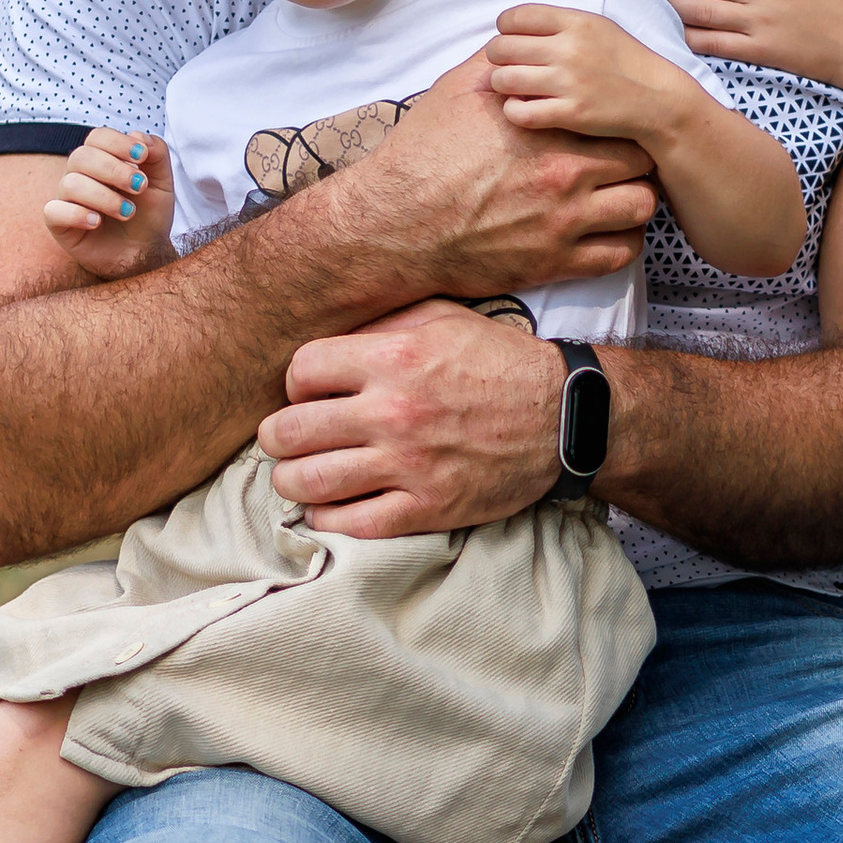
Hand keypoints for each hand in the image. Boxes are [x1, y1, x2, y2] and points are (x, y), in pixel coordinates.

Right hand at [44, 128, 174, 273]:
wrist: (145, 253)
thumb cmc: (149, 215)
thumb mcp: (162, 184)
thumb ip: (157, 154)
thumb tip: (137, 135)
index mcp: (102, 159)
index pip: (97, 137)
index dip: (117, 143)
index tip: (141, 157)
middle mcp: (80, 175)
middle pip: (81, 156)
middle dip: (114, 170)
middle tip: (140, 186)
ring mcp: (67, 199)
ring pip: (70, 184)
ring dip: (103, 197)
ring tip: (127, 212)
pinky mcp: (59, 224)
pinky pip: (53, 211)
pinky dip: (77, 214)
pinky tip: (98, 223)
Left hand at [264, 300, 563, 534]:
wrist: (564, 417)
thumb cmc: (500, 362)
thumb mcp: (444, 318)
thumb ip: (383, 324)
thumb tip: (328, 344)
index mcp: (395, 359)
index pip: (300, 371)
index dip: (295, 383)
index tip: (306, 393)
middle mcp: (394, 413)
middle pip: (289, 432)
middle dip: (278, 436)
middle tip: (287, 439)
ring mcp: (409, 465)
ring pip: (308, 483)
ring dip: (292, 480)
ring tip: (300, 474)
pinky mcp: (427, 508)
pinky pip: (350, 524)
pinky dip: (327, 518)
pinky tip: (330, 506)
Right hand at [335, 50, 657, 294]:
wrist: (396, 224)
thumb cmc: (423, 156)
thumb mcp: (456, 93)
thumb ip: (498, 65)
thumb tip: (518, 41)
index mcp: (546, 127)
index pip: (617, 116)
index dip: (620, 119)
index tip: (612, 124)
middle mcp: (563, 173)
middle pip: (642, 160)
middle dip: (638, 158)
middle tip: (623, 160)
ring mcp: (563, 222)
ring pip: (641, 207)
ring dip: (636, 199)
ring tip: (619, 195)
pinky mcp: (555, 263)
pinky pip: (619, 255)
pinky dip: (622, 242)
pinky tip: (606, 231)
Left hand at [486, 3, 687, 146]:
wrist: (658, 100)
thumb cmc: (625, 62)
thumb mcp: (599, 27)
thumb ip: (560, 23)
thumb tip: (516, 24)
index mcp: (576, 22)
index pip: (515, 17)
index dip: (504, 29)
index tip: (511, 40)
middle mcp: (570, 49)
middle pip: (501, 48)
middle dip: (498, 58)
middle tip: (508, 67)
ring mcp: (569, 82)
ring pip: (503, 79)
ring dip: (502, 85)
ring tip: (514, 89)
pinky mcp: (570, 114)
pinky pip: (519, 112)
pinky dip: (514, 111)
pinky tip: (524, 109)